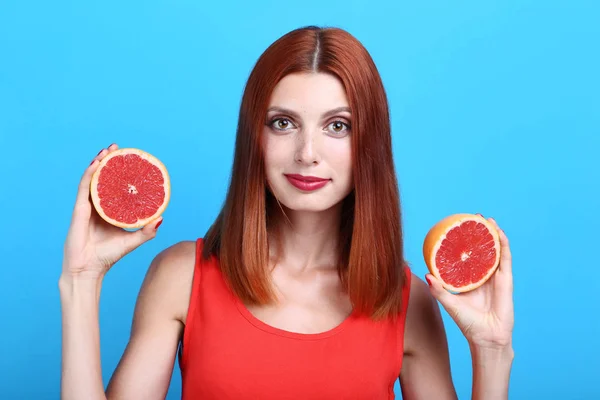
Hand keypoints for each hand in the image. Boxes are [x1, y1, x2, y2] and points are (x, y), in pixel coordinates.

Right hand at [61, 144, 162, 280]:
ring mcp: (86, 206)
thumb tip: (161, 218)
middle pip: (101, 178)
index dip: (118, 172)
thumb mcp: (132, 241)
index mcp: (107, 210)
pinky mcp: (79, 210)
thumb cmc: (108, 256)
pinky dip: (90, 174)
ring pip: (91, 179)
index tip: (128, 160)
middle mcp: (96, 205)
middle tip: (117, 148)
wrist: (89, 270)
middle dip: (108, 161)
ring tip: (108, 150)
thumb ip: (146, 231)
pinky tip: (97, 164)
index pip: (112, 186)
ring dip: (99, 162)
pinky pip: (84, 188)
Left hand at [426, 216, 513, 349]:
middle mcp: (483, 277)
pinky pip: (505, 258)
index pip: (466, 258)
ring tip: (486, 219)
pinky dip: (502, 244)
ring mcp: (495, 277)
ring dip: (492, 234)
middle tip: (471, 218)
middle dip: (478, 234)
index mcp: (470, 281)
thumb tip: (426, 275)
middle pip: (481, 251)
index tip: (456, 230)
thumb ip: (439, 290)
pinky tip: (498, 232)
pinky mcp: (506, 280)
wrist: (487, 338)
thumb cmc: (468, 324)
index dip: (463, 244)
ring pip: (495, 251)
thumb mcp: (450, 303)